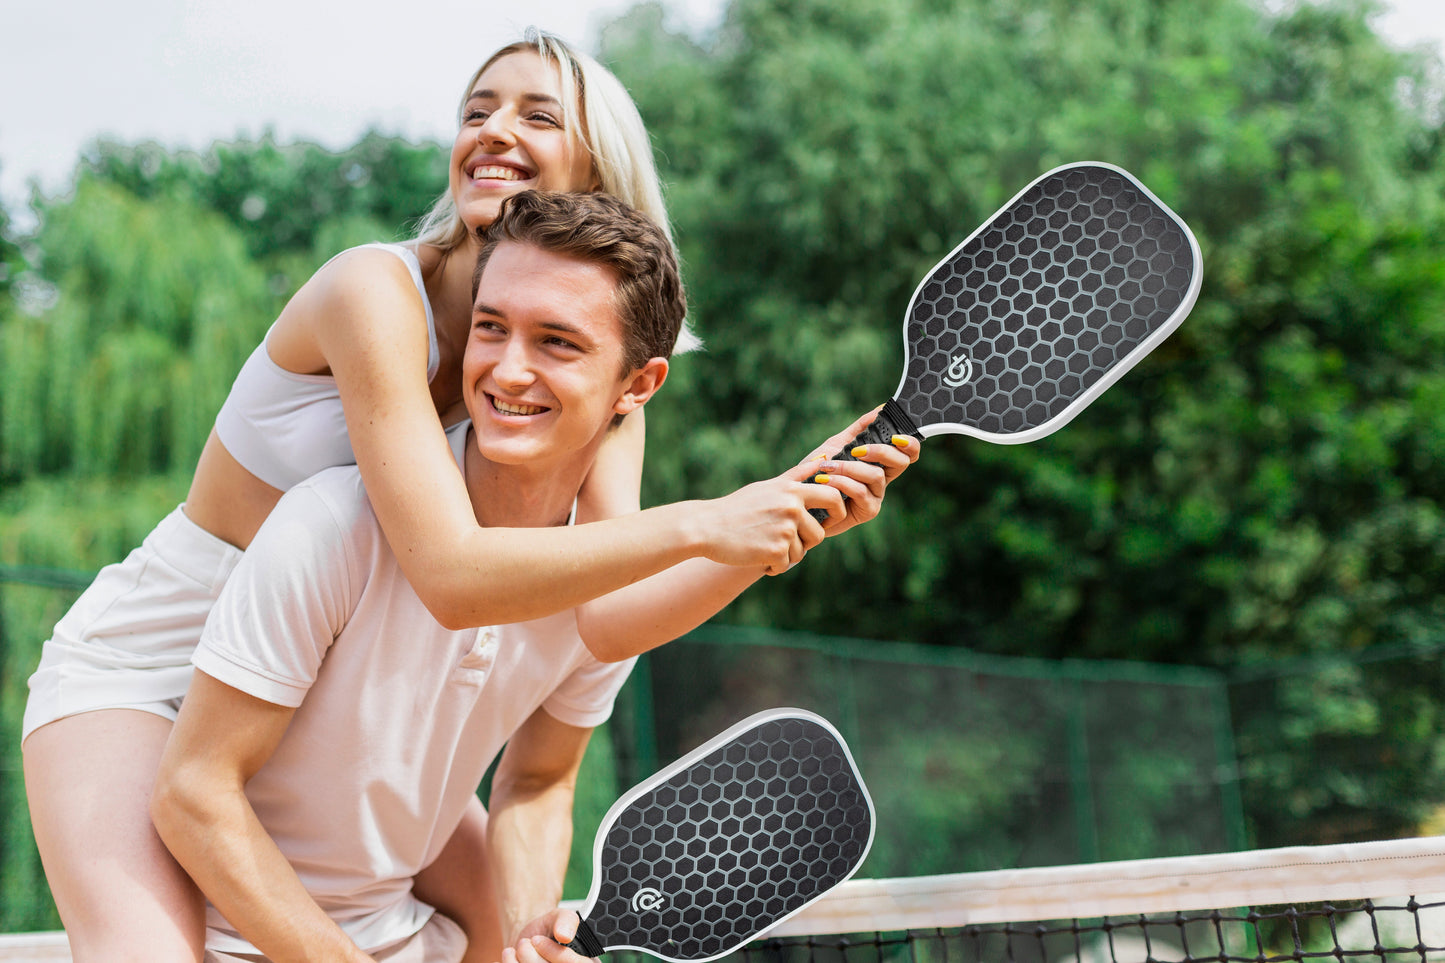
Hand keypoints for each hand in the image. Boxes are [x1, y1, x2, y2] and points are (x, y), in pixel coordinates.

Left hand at [503, 910, 594, 962]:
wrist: (528, 939)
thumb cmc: (549, 929)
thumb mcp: (561, 916)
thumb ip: (567, 921)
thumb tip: (566, 935)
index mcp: (586, 961)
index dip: (557, 954)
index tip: (538, 940)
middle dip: (534, 956)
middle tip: (528, 941)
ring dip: (521, 959)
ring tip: (521, 947)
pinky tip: (511, 955)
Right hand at [689, 475, 842, 574]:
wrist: (706, 527)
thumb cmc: (737, 507)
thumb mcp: (767, 486)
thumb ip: (796, 477)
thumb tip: (822, 460)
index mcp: (792, 490)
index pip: (834, 497)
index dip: (838, 512)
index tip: (828, 521)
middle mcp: (791, 507)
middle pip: (819, 533)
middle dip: (807, 541)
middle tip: (788, 542)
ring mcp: (784, 529)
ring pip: (801, 552)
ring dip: (786, 555)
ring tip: (763, 545)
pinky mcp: (776, 550)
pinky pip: (786, 565)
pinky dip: (774, 566)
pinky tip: (757, 556)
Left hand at [804, 408, 920, 536]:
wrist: (799, 497)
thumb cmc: (818, 472)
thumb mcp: (836, 445)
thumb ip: (859, 429)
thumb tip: (881, 408)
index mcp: (880, 463)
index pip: (908, 452)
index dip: (910, 443)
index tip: (895, 435)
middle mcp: (882, 480)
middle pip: (901, 462)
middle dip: (880, 452)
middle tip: (856, 450)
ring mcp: (877, 496)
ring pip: (876, 476)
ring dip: (849, 468)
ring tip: (826, 467)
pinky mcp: (867, 511)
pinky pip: (861, 492)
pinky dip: (841, 482)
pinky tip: (824, 479)